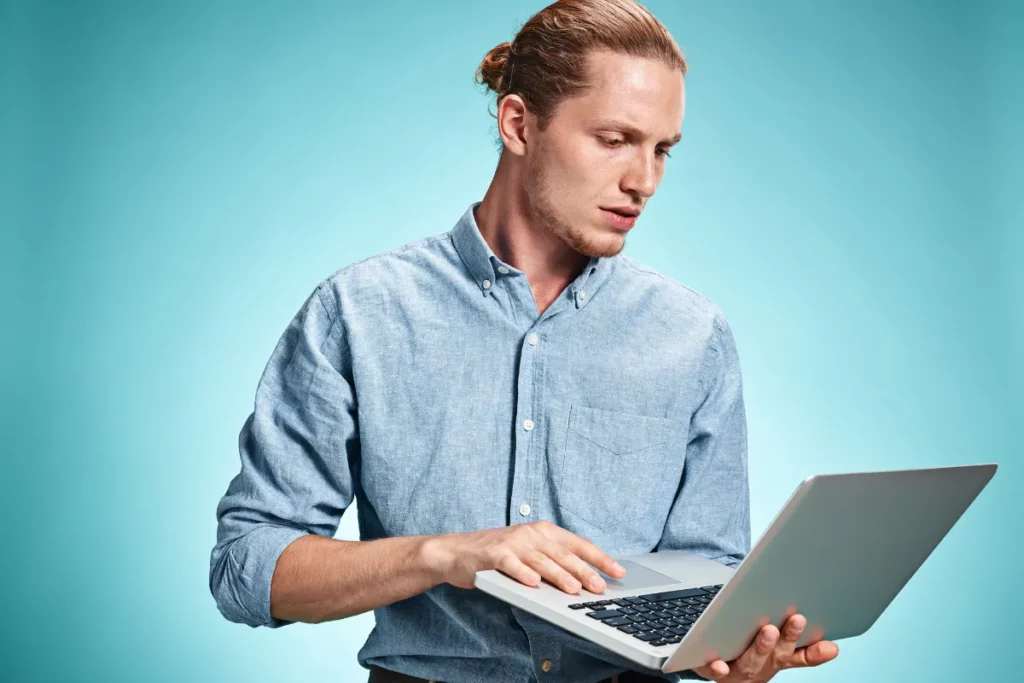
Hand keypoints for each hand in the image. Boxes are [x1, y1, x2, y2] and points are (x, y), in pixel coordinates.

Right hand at [424, 520, 625, 592]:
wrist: (457, 551)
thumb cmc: (498, 554)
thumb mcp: (529, 551)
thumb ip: (553, 561)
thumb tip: (585, 579)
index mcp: (544, 531)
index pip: (578, 544)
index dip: (600, 558)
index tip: (618, 571)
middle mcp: (531, 534)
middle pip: (563, 553)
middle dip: (585, 571)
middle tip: (600, 586)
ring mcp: (513, 543)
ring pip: (541, 560)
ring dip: (559, 575)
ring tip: (574, 589)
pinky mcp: (494, 554)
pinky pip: (511, 565)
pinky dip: (523, 574)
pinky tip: (534, 584)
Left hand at [692, 613, 838, 680]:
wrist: (718, 670)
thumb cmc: (749, 653)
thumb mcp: (777, 651)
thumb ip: (801, 647)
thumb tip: (832, 645)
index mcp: (776, 659)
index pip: (801, 657)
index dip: (815, 653)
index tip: (831, 646)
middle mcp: (760, 667)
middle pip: (778, 656)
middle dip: (788, 638)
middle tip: (797, 620)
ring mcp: (737, 671)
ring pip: (751, 663)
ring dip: (762, 648)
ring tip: (768, 631)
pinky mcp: (711, 669)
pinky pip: (715, 671)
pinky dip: (718, 669)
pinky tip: (720, 665)